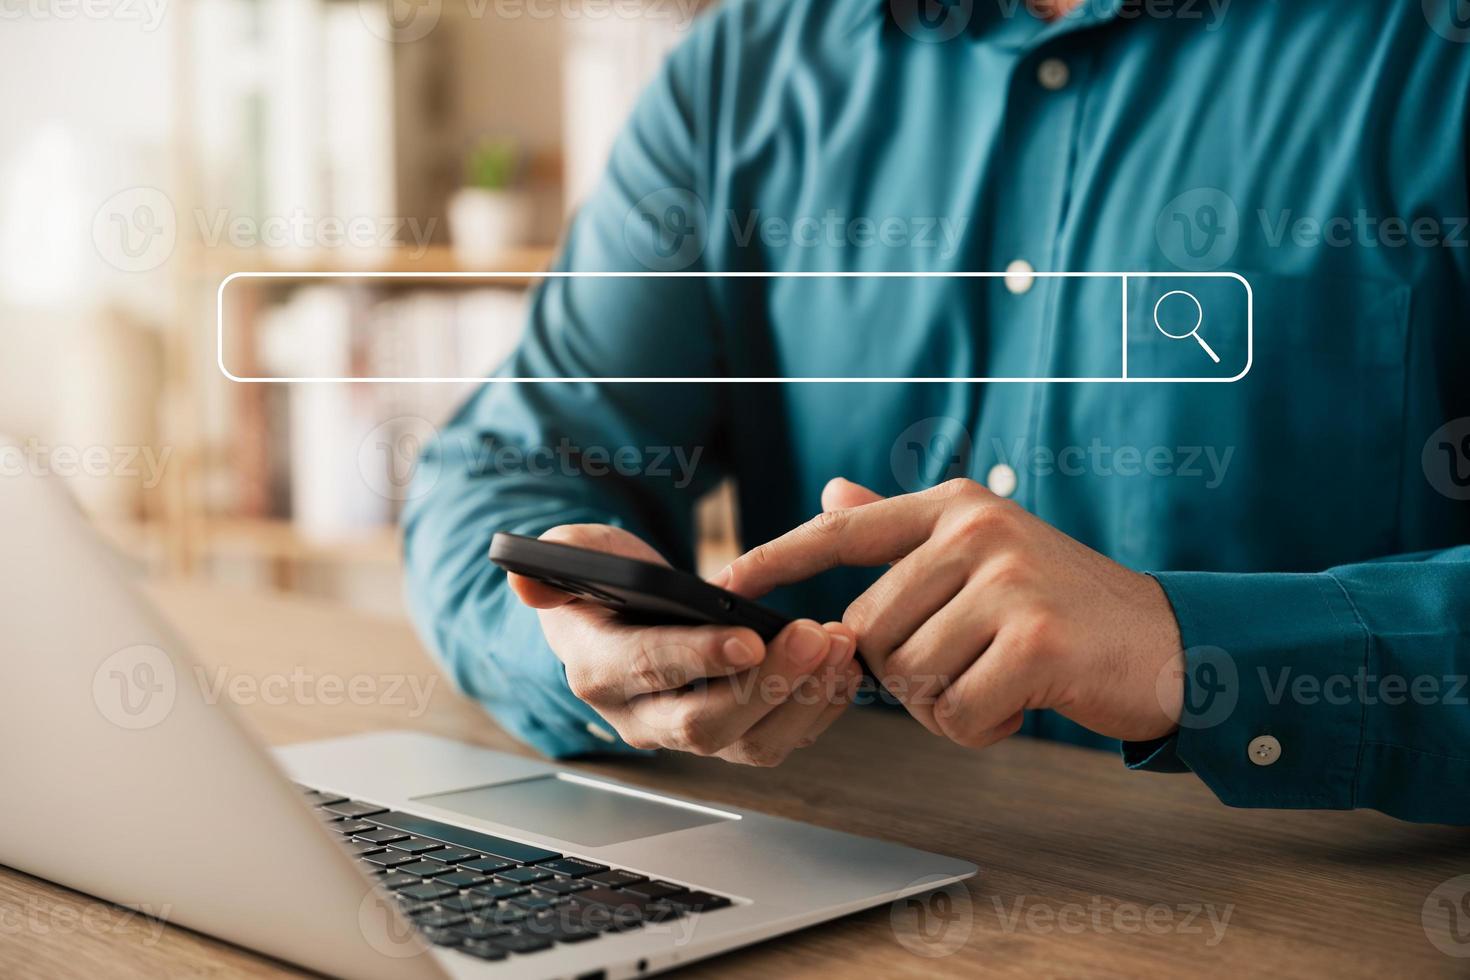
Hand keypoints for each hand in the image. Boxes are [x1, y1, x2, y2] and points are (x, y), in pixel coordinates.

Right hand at [508, 524, 862, 765]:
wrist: (624, 622)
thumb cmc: (603, 584)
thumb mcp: (576, 558)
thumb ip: (555, 562)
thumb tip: (525, 576)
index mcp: (599, 670)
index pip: (647, 672)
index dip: (696, 658)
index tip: (747, 638)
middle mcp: (641, 717)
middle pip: (706, 723)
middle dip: (767, 683)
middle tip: (814, 635)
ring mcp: (691, 734)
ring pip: (751, 744)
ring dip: (805, 699)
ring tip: (840, 644)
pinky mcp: (733, 737)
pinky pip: (782, 739)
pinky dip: (821, 707)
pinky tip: (846, 665)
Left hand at [715, 479, 1184, 748]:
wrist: (1171, 643)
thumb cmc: (1067, 605)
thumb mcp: (987, 552)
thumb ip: (904, 531)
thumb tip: (831, 495)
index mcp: (957, 507)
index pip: (843, 530)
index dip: (777, 558)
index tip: (724, 584)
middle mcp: (977, 531)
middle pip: (868, 628)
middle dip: (904, 670)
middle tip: (967, 666)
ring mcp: (1008, 582)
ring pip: (907, 675)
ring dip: (944, 703)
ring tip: (1001, 679)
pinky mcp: (1036, 640)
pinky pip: (954, 713)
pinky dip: (981, 727)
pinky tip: (1024, 701)